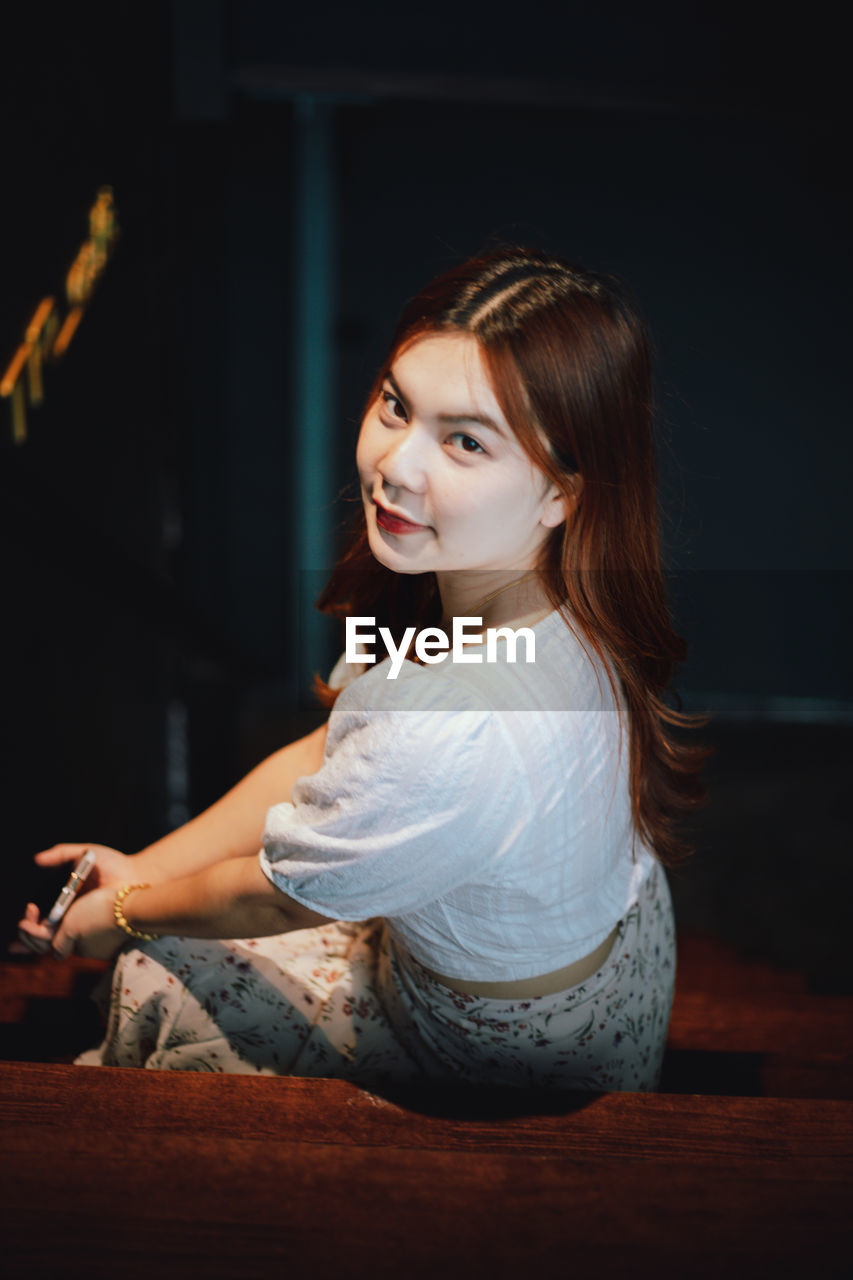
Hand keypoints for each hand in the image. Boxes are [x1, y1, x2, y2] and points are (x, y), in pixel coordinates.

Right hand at [14, 843, 131, 957]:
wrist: (136, 875)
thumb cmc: (112, 865)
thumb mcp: (83, 854)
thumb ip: (60, 854)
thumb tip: (36, 860)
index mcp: (66, 900)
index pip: (41, 917)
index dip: (29, 920)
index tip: (30, 910)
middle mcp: (71, 916)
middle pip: (40, 932)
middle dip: (26, 931)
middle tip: (26, 921)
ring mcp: (79, 926)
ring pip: (48, 942)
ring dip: (32, 937)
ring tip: (29, 925)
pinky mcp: (88, 933)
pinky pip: (64, 944)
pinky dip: (50, 941)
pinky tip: (46, 929)